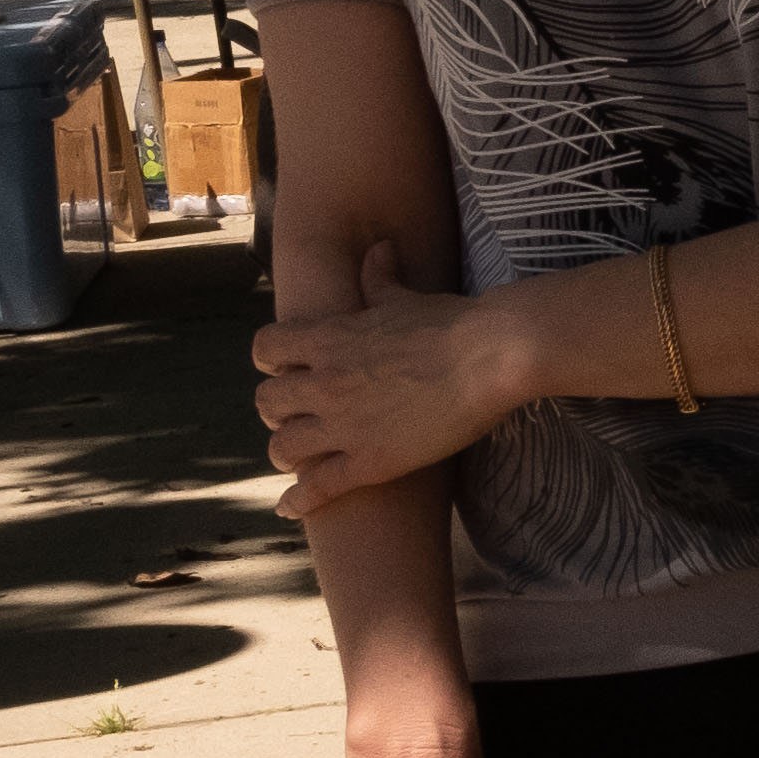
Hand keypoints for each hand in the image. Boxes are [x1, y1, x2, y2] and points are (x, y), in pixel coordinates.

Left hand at [253, 240, 526, 511]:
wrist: (492, 356)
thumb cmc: (456, 321)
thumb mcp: (408, 295)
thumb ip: (381, 279)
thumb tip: (379, 249)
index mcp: (329, 339)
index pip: (267, 349)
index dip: (273, 360)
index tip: (287, 368)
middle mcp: (324, 384)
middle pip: (268, 402)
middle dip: (280, 410)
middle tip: (301, 416)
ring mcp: (344, 426)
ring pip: (283, 447)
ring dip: (288, 452)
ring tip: (299, 459)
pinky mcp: (370, 462)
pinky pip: (318, 488)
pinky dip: (300, 500)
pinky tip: (291, 508)